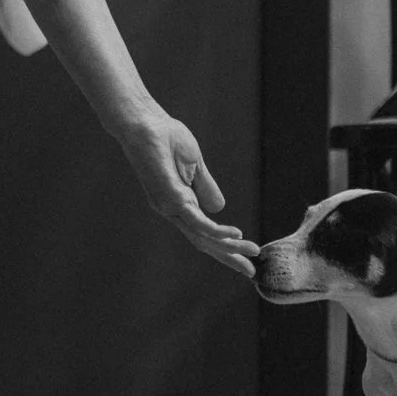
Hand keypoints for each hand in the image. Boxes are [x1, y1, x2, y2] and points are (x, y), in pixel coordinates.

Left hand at [117, 111, 258, 276]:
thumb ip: (206, 187)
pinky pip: (197, 220)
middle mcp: (173, 210)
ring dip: (228, 246)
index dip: (225, 248)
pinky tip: (234, 234)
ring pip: (202, 236)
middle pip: (204, 242)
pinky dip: (216, 230)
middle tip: (250, 272)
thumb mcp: (195, 166)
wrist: (146, 123)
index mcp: (179, 204)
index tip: (246, 260)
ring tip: (251, 251)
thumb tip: (219, 209)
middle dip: (228, 257)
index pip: (204, 233)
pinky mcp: (170, 197)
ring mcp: (170, 206)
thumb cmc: (166, 139)